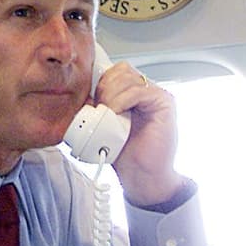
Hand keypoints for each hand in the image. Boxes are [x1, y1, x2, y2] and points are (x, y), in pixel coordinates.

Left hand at [91, 61, 183, 206]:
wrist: (141, 175)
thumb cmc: (124, 153)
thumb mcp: (102, 123)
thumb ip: (97, 105)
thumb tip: (80, 90)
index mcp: (132, 92)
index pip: (115, 71)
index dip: (101, 82)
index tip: (92, 100)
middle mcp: (146, 90)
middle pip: (121, 70)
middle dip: (105, 87)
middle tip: (100, 108)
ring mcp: (156, 95)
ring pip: (128, 77)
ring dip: (112, 94)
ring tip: (108, 114)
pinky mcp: (165, 102)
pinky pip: (139, 90)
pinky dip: (123, 100)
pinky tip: (117, 113)